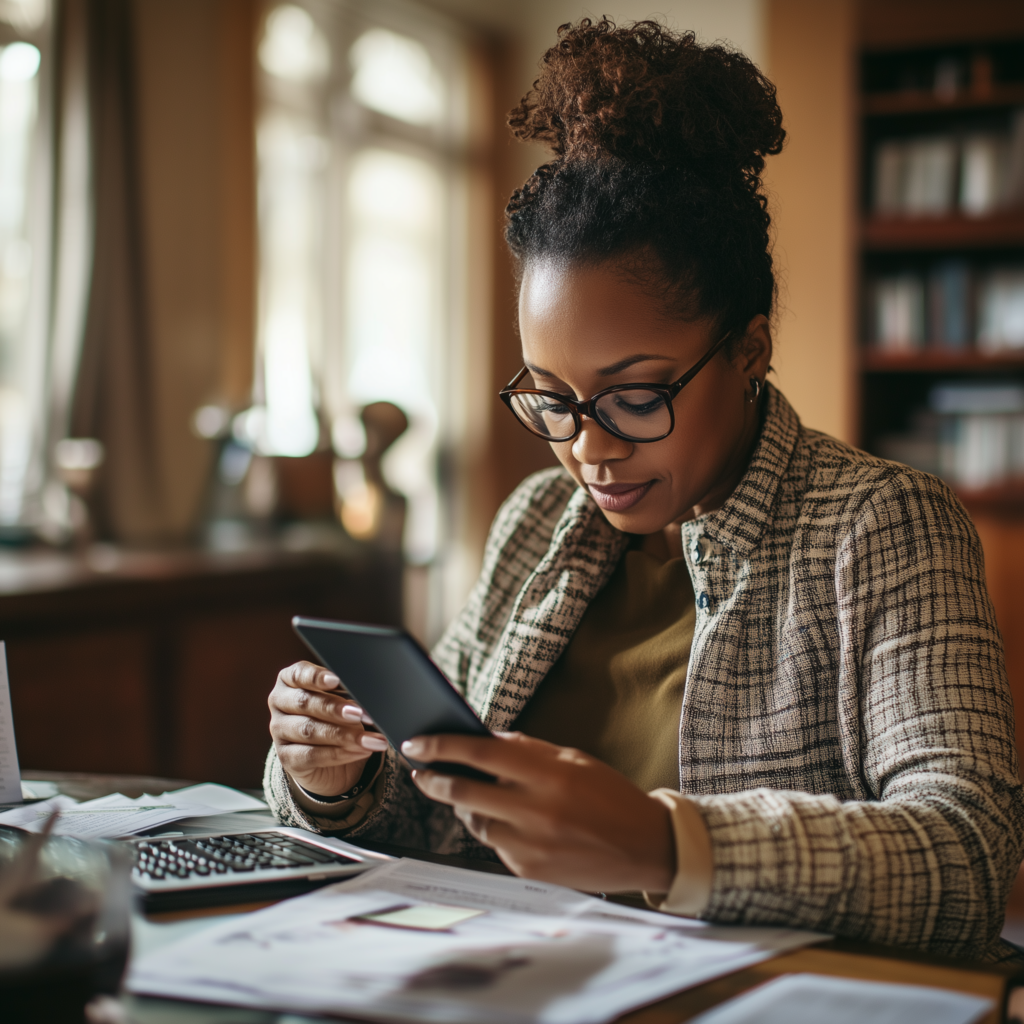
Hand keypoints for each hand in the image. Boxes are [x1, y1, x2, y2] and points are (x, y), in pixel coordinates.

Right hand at [269, 661, 387, 796]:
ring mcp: (279, 731)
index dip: (316, 677)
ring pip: (309, 730)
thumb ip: (348, 694)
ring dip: (344, 734)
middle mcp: (280, 702)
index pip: (299, 674)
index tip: (336, 680)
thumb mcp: (343, 700)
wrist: (330, 758)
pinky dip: (340, 753)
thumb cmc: (336, 717)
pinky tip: (361, 751)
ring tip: (371, 738)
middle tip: (359, 713)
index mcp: (290, 680)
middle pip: (304, 702)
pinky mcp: (286, 757)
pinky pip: (312, 755)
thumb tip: (365, 698)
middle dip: (334, 708)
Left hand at [402, 732, 674, 892]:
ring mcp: (531, 845)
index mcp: (549, 774)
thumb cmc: (609, 795)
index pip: (480, 754)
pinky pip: (494, 844)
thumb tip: (481, 739)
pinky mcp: (529, 870)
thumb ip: (526, 751)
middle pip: (463, 791)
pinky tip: (505, 820)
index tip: (416, 743)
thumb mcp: (572, 760)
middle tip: (419, 771)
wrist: (645, 846)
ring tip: (465, 793)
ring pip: (474, 821)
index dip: (441, 746)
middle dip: (432, 779)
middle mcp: (536, 811)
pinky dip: (492, 829)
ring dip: (462, 805)